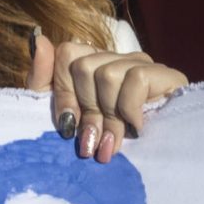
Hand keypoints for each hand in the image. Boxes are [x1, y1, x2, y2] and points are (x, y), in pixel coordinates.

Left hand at [44, 41, 187, 161]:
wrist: (156, 164)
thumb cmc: (104, 142)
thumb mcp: (65, 118)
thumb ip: (44, 81)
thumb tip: (38, 39)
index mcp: (91, 66)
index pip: (67, 53)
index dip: (64, 93)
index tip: (69, 127)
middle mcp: (116, 58)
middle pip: (84, 66)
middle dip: (87, 111)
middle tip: (94, 140)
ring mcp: (141, 63)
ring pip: (107, 74)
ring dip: (109, 117)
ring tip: (113, 142)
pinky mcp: (165, 74)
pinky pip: (135, 78)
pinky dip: (131, 109)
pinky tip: (137, 127)